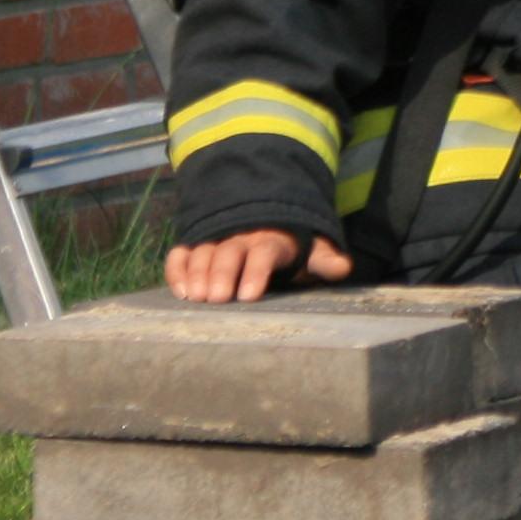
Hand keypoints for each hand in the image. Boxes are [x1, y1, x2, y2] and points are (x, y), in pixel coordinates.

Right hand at [163, 227, 349, 302]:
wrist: (266, 220)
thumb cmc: (289, 247)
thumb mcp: (311, 250)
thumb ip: (323, 259)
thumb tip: (342, 267)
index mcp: (272, 239)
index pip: (264, 252)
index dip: (256, 271)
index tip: (250, 295)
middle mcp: (241, 237)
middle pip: (229, 252)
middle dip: (222, 274)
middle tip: (217, 299)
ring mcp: (216, 240)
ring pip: (203, 252)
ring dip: (198, 273)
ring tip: (196, 298)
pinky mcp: (196, 246)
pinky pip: (182, 253)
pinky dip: (177, 269)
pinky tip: (181, 292)